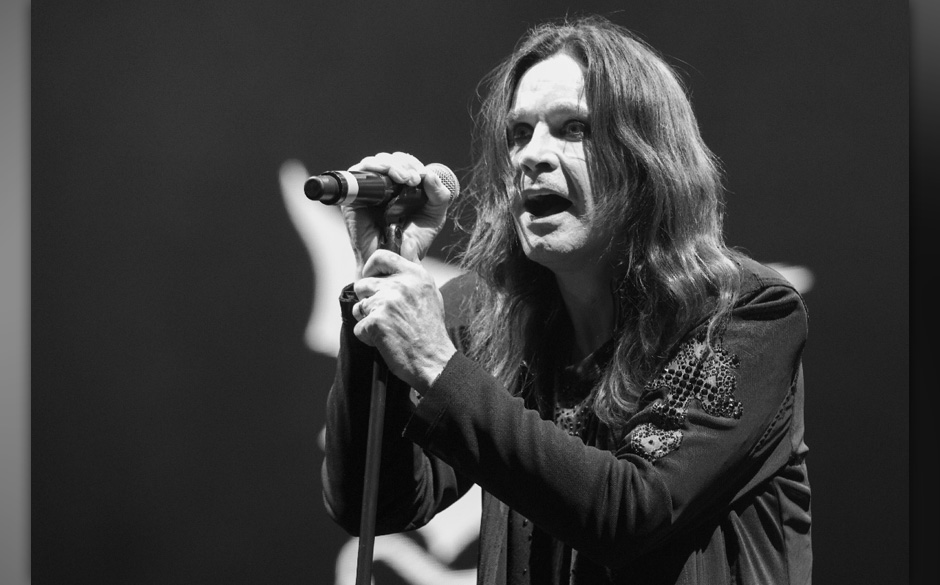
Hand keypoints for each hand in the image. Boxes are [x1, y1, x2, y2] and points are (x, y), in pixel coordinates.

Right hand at [344, 152, 453, 275]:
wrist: (395, 260)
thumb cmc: (413, 241)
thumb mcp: (434, 216)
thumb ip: (439, 195)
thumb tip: (430, 173)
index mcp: (399, 187)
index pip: (402, 163)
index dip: (412, 164)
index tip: (423, 177)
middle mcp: (381, 187)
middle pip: (388, 159)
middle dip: (404, 164)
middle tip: (415, 180)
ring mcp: (366, 192)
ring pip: (374, 162)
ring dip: (392, 165)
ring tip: (406, 179)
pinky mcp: (352, 198)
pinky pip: (357, 173)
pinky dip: (373, 167)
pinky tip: (389, 177)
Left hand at [352, 250, 456, 391]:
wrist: (434, 361)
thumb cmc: (431, 330)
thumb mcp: (430, 292)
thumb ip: (414, 269)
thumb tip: (407, 243)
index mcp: (415, 275)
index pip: (381, 256)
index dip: (371, 267)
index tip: (371, 278)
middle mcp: (400, 285)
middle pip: (363, 284)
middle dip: (368, 300)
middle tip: (384, 315)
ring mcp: (386, 303)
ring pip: (359, 307)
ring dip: (368, 320)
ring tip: (388, 330)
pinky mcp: (375, 322)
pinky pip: (359, 327)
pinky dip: (368, 337)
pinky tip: (386, 341)